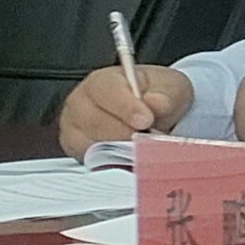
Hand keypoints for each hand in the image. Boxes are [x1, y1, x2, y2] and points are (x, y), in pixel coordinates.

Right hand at [56, 63, 194, 153]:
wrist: (152, 113)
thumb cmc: (154, 96)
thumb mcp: (169, 88)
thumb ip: (164, 96)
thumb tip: (157, 103)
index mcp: (101, 82)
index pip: (107, 92)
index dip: (127, 108)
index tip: (146, 120)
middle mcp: (80, 103)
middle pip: (97, 122)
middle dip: (128, 133)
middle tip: (150, 138)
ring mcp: (74, 128)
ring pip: (93, 145)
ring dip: (123, 150)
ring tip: (145, 147)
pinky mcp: (77, 150)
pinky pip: (91, 161)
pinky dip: (114, 162)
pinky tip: (132, 157)